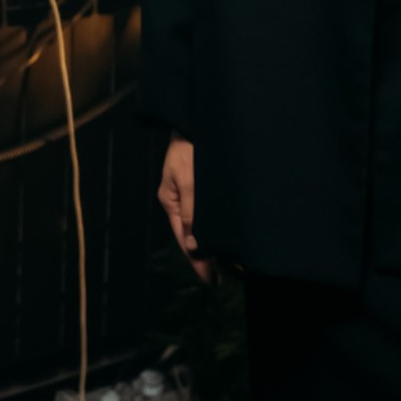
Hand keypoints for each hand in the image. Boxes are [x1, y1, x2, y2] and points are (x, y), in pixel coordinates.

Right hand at [157, 134, 217, 283]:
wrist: (197, 118)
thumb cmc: (191, 147)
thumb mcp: (190, 179)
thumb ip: (192, 213)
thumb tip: (194, 247)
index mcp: (171, 202)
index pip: (185, 240)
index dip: (198, 261)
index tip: (211, 281)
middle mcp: (180, 202)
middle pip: (193, 236)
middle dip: (206, 258)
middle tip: (225, 280)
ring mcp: (191, 195)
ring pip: (202, 226)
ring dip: (214, 244)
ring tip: (230, 266)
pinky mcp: (203, 187)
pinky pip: (209, 214)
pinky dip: (217, 228)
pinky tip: (228, 237)